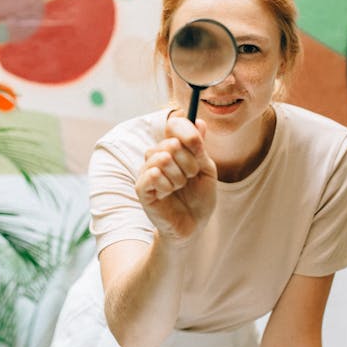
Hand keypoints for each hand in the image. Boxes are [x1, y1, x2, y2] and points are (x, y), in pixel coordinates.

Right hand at [135, 115, 216, 241]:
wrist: (193, 225)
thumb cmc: (199, 197)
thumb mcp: (206, 169)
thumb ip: (199, 147)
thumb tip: (199, 121)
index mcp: (173, 147)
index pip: (174, 124)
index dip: (188, 133)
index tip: (198, 147)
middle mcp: (157, 155)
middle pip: (172, 143)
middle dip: (189, 163)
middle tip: (190, 177)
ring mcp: (146, 170)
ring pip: (163, 158)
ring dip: (179, 177)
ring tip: (179, 187)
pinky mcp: (141, 187)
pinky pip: (153, 175)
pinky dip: (167, 186)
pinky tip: (167, 194)